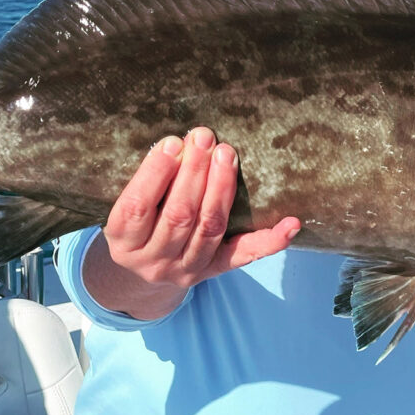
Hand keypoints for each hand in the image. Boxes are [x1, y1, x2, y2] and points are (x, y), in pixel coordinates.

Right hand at [83, 127, 300, 319]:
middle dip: (194, 172)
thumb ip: (146, 181)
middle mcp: (154, 259)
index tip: (172, 142)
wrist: (142, 276)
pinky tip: (291, 223)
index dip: (156, 173)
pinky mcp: (215, 270)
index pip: (138, 206)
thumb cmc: (137, 225)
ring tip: (227, 154)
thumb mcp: (126, 208)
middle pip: (179, 215)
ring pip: (210, 228)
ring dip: (222, 188)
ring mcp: (187, 268)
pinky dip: (271, 240)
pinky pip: (245, 255)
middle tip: (205, 137)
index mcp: (123, 240)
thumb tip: (181, 141)